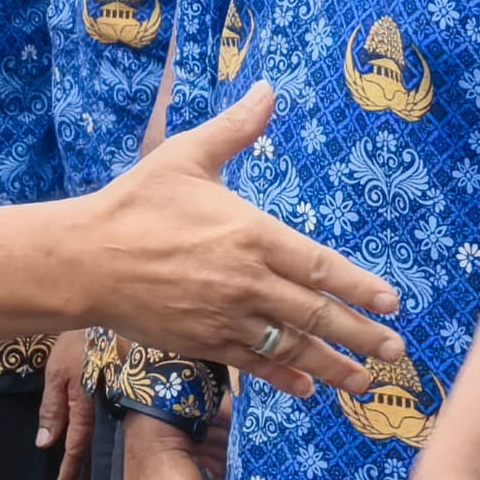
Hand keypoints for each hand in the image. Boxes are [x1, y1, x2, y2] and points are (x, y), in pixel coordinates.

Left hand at [38, 330, 98, 479]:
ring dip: (91, 474)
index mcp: (84, 409)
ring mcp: (110, 411)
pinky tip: (98, 464)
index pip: (74, 451)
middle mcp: (100, 415)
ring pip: (100, 448)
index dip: (68, 476)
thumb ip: (53, 408)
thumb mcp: (58, 372)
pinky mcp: (117, 403)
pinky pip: (106, 434)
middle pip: (90, 457)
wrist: (108, 318)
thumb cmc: (79, 343)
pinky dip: (100, 453)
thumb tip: (45, 444)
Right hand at [82, 87, 401, 397]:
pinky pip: (253, 366)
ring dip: (332, 366)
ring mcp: (225, 317)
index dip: (360, 287)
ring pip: (290, 348)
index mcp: (251, 234)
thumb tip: (269, 90)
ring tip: (363, 381)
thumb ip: (236, 128)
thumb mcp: (187, 156)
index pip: (320, 266)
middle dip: (361, 336)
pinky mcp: (202, 343)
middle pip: (316, 314)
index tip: (392, 303)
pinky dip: (283, 379)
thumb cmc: (135, 204)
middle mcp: (246, 281)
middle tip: (396, 352)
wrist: (84, 259)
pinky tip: (306, 389)